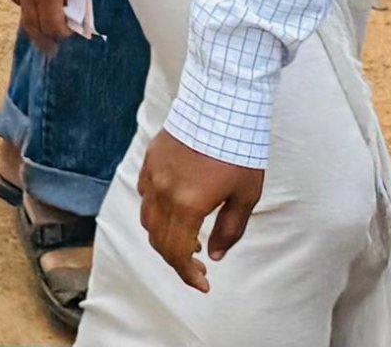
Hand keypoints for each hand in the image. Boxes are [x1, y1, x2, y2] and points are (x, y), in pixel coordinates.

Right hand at [138, 129, 264, 292]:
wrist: (221, 107)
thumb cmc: (238, 152)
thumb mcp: (244, 196)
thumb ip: (229, 230)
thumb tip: (215, 256)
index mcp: (188, 204)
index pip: (178, 252)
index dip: (188, 274)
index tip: (203, 284)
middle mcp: (163, 193)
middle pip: (159, 240)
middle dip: (177, 262)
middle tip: (197, 269)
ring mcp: (152, 176)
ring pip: (148, 220)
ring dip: (164, 238)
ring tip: (187, 242)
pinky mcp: (149, 162)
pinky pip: (145, 195)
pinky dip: (157, 212)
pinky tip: (175, 211)